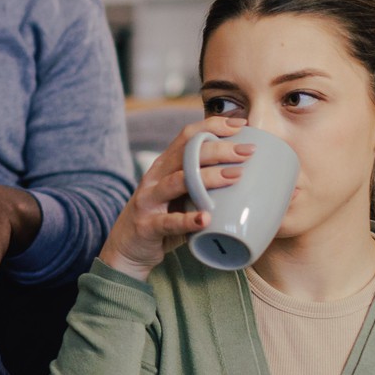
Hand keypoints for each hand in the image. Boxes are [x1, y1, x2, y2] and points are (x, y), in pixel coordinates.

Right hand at [97, 117, 251, 281]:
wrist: (127, 250)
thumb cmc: (162, 219)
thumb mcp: (181, 195)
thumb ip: (202, 182)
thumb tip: (246, 172)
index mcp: (165, 165)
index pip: (188, 135)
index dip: (213, 125)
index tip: (241, 124)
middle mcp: (155, 177)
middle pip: (187, 153)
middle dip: (220, 149)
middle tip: (247, 152)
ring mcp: (148, 200)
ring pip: (178, 181)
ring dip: (209, 177)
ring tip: (236, 177)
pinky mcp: (146, 226)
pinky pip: (168, 222)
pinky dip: (188, 220)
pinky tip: (206, 219)